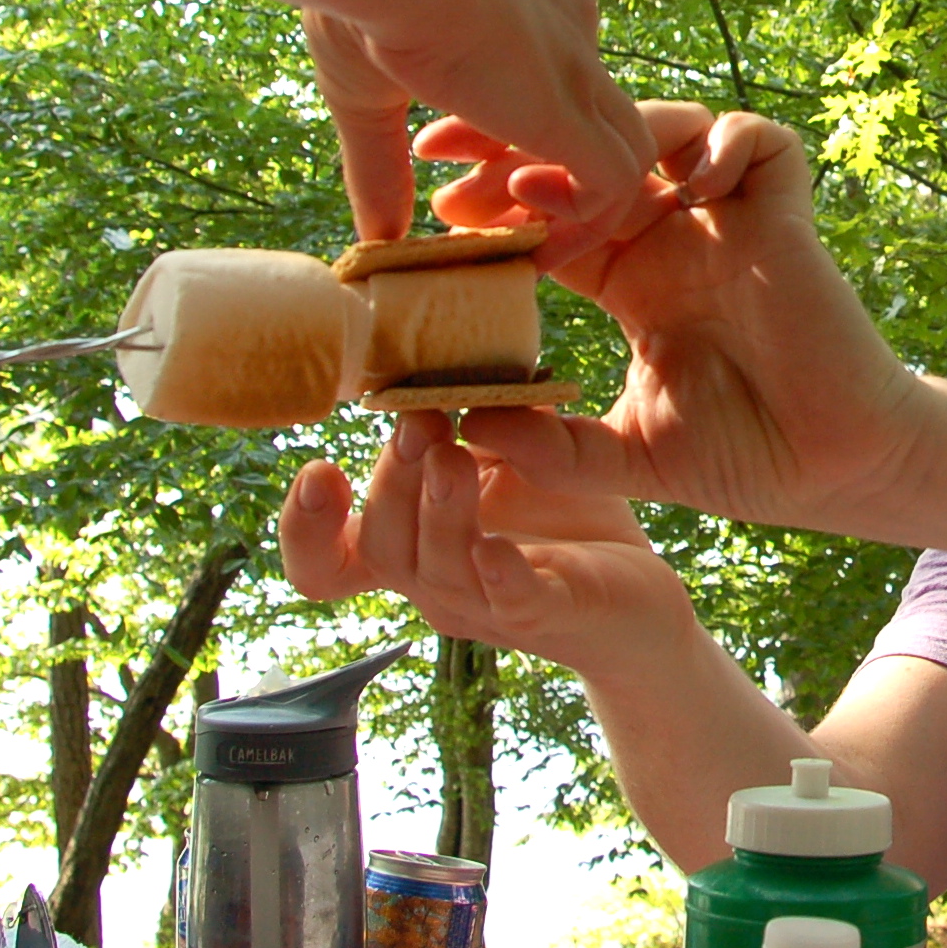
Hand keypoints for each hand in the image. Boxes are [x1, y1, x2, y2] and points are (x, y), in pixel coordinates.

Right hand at [278, 411, 698, 677]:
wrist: (641, 601)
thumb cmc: (562, 526)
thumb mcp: (508, 457)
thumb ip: (470, 416)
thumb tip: (446, 333)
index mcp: (415, 546)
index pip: (326, 560)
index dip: (305, 527)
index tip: (318, 468)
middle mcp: (437, 581)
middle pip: (381, 545)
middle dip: (391, 480)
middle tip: (418, 422)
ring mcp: (490, 605)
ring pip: (438, 571)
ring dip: (439, 512)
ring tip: (451, 458)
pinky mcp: (552, 615)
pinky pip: (516, 602)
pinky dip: (501, 574)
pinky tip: (496, 545)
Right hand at [304, 0, 654, 260]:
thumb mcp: (367, 93)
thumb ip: (380, 167)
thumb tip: (375, 238)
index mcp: (526, 9)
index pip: (548, 86)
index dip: (507, 145)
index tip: (452, 183)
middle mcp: (568, 31)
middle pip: (591, 124)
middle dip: (544, 183)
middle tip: (478, 220)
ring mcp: (578, 70)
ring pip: (622, 154)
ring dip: (574, 213)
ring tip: (512, 244)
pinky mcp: (573, 111)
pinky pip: (616, 183)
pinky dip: (584, 222)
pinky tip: (526, 239)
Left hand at [414, 101, 936, 535]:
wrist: (833, 469)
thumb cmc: (742, 460)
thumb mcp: (625, 459)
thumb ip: (551, 447)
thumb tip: (467, 429)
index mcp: (627, 278)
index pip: (549, 210)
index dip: (496, 200)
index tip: (436, 208)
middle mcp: (672, 237)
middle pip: (595, 153)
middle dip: (531, 145)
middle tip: (464, 164)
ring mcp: (729, 221)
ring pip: (666, 131)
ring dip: (610, 142)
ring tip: (554, 186)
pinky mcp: (786, 218)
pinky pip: (758, 142)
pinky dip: (723, 145)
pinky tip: (688, 190)